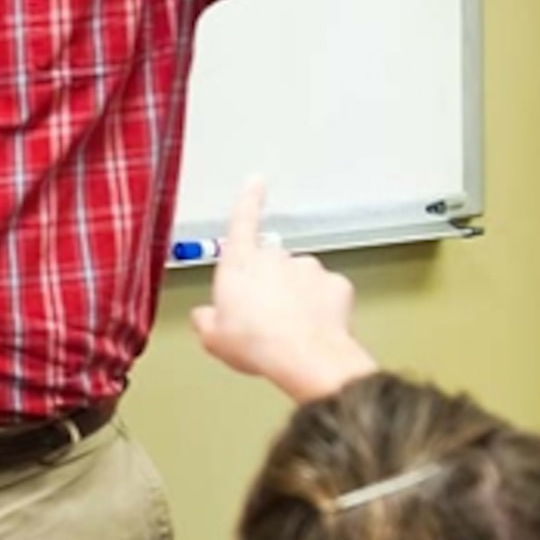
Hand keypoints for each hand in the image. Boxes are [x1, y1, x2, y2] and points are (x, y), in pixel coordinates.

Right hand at [190, 177, 378, 403]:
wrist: (304, 357)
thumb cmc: (257, 344)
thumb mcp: (214, 337)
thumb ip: (206, 319)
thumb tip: (204, 316)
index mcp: (240, 263)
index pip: (242, 220)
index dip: (248, 199)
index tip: (255, 181)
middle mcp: (275, 257)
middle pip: (270, 263)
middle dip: (268, 285)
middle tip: (263, 319)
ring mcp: (308, 268)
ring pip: (299, 279)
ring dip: (294, 298)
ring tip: (288, 330)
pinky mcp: (335, 284)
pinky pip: (325, 294)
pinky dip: (320, 308)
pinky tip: (312, 328)